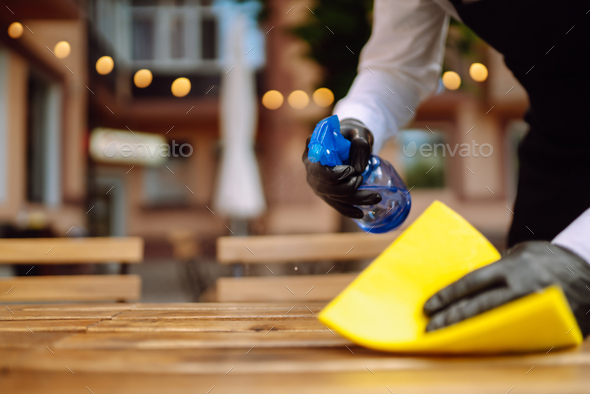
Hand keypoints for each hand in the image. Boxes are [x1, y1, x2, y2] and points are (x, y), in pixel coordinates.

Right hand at [302, 118, 379, 218]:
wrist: (351, 140)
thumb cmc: (353, 134)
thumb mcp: (359, 133)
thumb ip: (360, 145)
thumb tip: (358, 169)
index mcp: (313, 150)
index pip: (317, 169)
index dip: (333, 175)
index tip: (351, 170)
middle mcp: (311, 169)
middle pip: (325, 187)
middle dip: (347, 189)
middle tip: (363, 180)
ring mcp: (318, 183)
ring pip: (333, 197)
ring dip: (354, 200)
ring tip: (375, 197)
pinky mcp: (326, 192)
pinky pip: (336, 204)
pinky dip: (348, 210)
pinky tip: (360, 213)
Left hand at [423, 241, 589, 336]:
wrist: (588, 268)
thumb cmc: (547, 259)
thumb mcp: (520, 254)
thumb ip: (496, 268)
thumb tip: (469, 284)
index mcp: (511, 267)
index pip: (471, 283)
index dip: (448, 296)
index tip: (428, 307)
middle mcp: (521, 288)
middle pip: (478, 307)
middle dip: (451, 318)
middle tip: (430, 328)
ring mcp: (534, 308)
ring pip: (493, 323)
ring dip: (469, 331)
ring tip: (448, 337)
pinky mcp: (546, 325)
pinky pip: (515, 334)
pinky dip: (494, 338)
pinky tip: (478, 342)